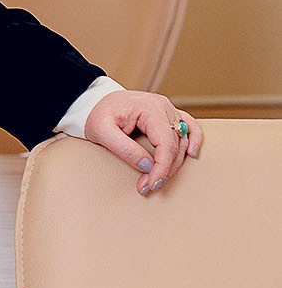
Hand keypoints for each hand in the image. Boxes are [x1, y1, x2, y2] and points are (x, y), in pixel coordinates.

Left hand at [84, 90, 201, 195]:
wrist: (94, 101)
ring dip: (175, 162)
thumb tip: (148, 166)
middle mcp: (162, 106)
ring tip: (159, 178)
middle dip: (164, 170)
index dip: (161, 168)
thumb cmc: (96, 114)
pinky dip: (194, 140)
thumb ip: (124, 149)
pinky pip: (189, 126)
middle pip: (175, 145)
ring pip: (182, 140)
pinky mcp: (167, 114)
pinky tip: (192, 154)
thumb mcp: (101, 131)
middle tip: (147, 186)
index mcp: (148, 108)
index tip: (150, 184)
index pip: (165, 144)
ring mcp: (167, 109)